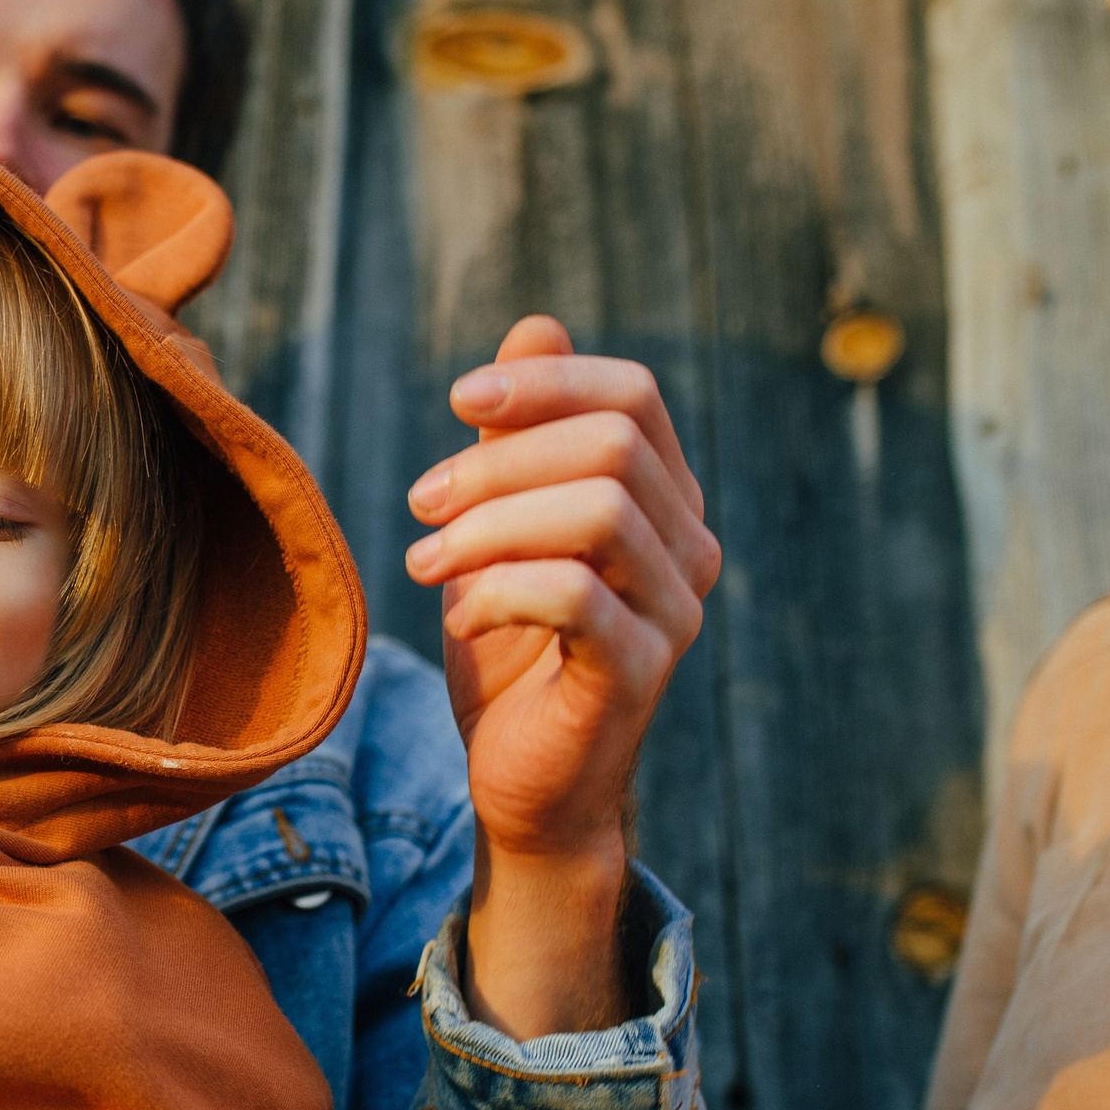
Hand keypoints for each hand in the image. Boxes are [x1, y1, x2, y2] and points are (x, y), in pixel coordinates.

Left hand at [404, 316, 720, 1036]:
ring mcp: (673, 612)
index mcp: (663, 502)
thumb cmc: (511, 654)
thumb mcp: (500, 531)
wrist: (525, 784)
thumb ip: (518, 438)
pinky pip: (576, 595)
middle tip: (421, 503)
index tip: (455, 401)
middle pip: (613, 446)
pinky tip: (457, 613)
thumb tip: (535, 325)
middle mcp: (688, 549)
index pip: (631, 397)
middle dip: (500, 460)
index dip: (544, 382)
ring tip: (423, 561)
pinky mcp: (637, 672)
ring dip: (490, 525)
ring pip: (599, 512)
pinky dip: (499, 589)